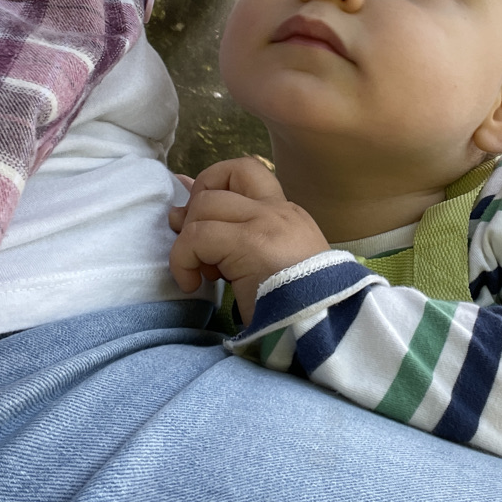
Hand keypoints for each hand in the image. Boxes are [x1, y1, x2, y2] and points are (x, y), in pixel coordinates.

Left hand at [169, 156, 328, 324]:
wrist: (323, 328)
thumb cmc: (294, 308)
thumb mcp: (267, 265)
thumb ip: (234, 236)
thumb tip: (178, 212)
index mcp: (287, 214)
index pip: (246, 173)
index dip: (212, 183)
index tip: (198, 216)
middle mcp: (278, 210)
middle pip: (223, 176)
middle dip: (195, 210)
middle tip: (196, 249)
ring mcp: (266, 222)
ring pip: (205, 205)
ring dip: (188, 241)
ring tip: (200, 273)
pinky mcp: (250, 243)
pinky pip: (196, 237)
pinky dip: (183, 260)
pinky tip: (192, 285)